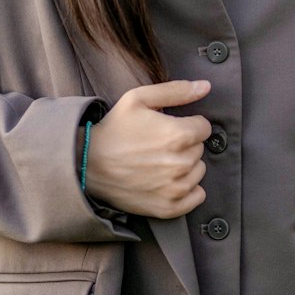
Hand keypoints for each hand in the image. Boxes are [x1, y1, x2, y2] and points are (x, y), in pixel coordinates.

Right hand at [84, 79, 212, 218]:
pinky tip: (170, 180)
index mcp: (178, 134)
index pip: (204, 128)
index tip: (171, 127)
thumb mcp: (139, 98)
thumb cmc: (115, 128)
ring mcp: (175, 188)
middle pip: (200, 149)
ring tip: (161, 161)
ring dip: (186, 165)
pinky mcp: (169, 207)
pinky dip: (189, 189)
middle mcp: (181, 163)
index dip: (188, 124)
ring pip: (198, 171)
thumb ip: (177, 90)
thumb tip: (206, 87)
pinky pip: (197, 197)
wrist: (88, 164)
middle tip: (160, 144)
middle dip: (185, 144)